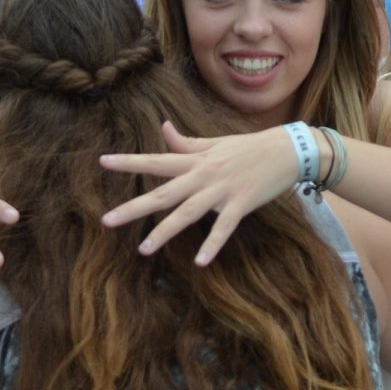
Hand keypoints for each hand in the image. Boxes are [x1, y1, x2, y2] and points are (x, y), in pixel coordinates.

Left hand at [100, 123, 298, 264]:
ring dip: (165, 231)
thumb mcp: (216, 142)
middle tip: (106, 221)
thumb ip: (187, 142)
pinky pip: (224, 228)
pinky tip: (201, 262)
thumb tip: (163, 127)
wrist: (287, 150)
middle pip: (163, 193)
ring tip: (144, 249)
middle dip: (134, 208)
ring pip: (187, 213)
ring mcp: (221, 191)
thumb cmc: (250, 147)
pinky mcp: (241, 204)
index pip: (156, 160)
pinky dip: (213, 244)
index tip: (103, 162)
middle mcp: (203, 176)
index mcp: (196, 161)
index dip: (129, 162)